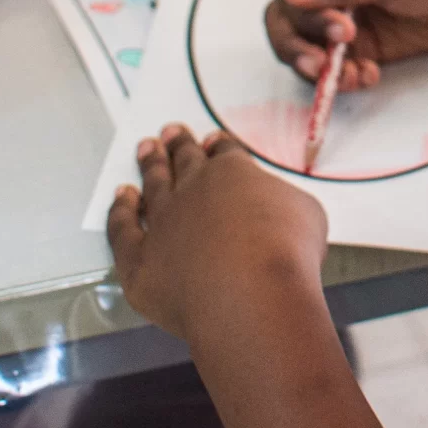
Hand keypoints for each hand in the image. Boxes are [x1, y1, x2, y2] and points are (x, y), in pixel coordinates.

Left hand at [108, 125, 327, 340]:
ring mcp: (164, 223)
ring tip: (146, 149)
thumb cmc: (286, 255)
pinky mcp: (140, 259)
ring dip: (149, 165)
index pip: (224, 153)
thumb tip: (279, 208)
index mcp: (233, 174)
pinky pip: (122, 229)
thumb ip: (284, 202)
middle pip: (183, 160)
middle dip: (178, 144)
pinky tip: (121, 199)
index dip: (218, 146)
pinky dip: (120, 211)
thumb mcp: (307, 214)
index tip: (211, 140)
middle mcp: (193, 190)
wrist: (252, 296)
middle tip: (169, 131)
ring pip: (152, 185)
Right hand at [264, 0, 427, 90]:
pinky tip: (368, 76)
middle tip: (324, 66)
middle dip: (300, 49)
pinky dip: (343, 78)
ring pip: (306, 52)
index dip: (305, 17)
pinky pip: (334, 68)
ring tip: (353, 77)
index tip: (342, 28)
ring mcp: (341, 20)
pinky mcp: (359, 47)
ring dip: (320, 70)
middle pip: (287, 25)